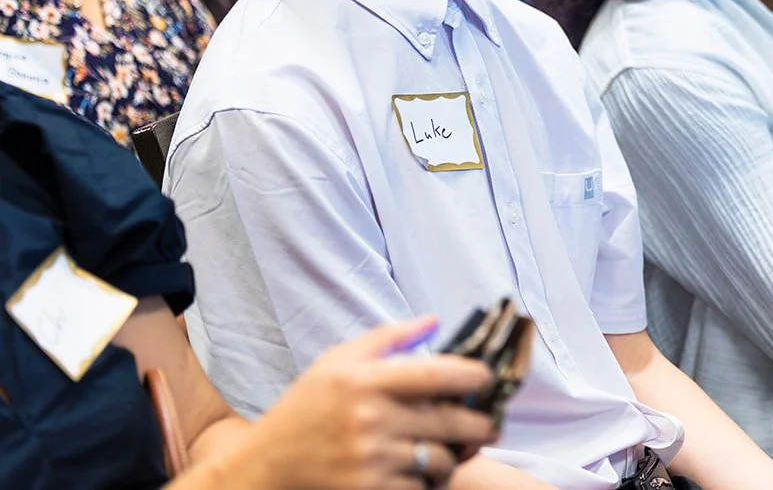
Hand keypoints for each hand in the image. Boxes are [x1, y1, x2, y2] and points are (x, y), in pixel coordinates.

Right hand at [247, 318, 497, 489]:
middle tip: (487, 423)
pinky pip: (420, 487)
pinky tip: (423, 473)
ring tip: (451, 450)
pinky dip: (428, 482)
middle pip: (450, 421)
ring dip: (453, 456)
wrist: (264, 467)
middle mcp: (369, 418)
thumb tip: (434, 321)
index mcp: (364, 380)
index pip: (437, 374)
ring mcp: (370, 459)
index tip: (485, 379)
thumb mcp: (336, 361)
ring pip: (440, 459)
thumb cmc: (305, 408)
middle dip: (479, 423)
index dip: (473, 376)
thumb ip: (388, 338)